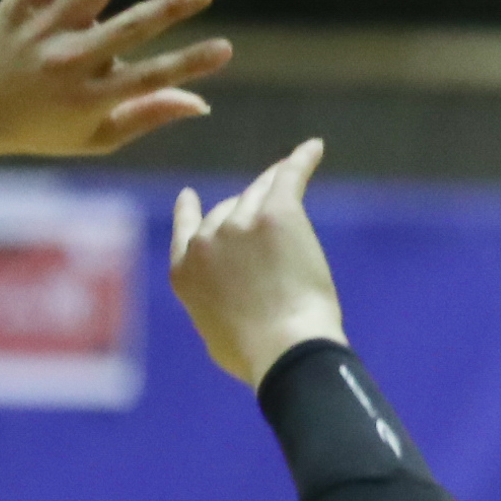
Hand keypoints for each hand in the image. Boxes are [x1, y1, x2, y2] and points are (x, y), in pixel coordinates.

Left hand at [0, 0, 233, 163]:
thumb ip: (147, 117)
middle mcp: (68, 62)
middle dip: (169, 9)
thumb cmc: (40, 125)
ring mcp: (44, 30)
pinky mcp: (21, 4)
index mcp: (90, 98)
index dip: (189, 65)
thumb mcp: (95, 136)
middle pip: (127, 30)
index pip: (149, 79)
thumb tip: (202, 102)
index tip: (226, 49)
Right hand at [169, 140, 346, 387]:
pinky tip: (315, 148)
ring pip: (260, 190)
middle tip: (270, 205)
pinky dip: (303, 159)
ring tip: (289, 169)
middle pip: (229, 208)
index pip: (187, 228)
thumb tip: (227, 303)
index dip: (191, 210)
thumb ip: (213, 302)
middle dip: (248, 207)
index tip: (191, 196)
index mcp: (185, 270)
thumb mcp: (215, 331)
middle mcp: (206, 239)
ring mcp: (240, 223)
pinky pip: (290, 176)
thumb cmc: (255, 352)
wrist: (283, 347)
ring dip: (275, 182)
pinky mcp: (277, 213)